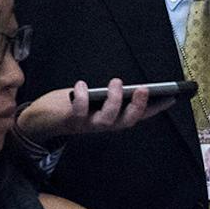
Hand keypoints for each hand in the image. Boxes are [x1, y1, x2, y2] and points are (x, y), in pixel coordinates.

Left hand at [14, 80, 176, 145]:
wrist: (38, 119)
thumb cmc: (68, 105)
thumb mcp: (92, 98)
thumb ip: (106, 96)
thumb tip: (122, 86)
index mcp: (111, 119)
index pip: (138, 116)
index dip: (155, 109)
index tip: (171, 98)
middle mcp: (102, 125)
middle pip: (127, 121)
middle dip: (137, 107)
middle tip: (143, 89)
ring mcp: (87, 125)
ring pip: (108, 120)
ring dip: (114, 101)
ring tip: (116, 83)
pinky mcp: (70, 121)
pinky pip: (79, 112)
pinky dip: (82, 98)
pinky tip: (82, 85)